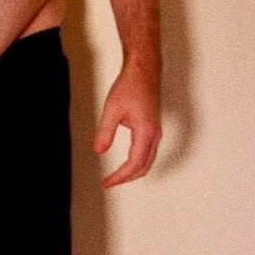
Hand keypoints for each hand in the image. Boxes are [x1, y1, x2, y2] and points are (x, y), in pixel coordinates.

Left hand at [93, 61, 161, 187]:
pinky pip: (148, 152)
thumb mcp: (112, 109)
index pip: (134, 164)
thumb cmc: (129, 86)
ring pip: (148, 161)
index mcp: (146, 132)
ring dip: (133, 172)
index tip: (107, 183)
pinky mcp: (153, 128)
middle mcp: (154, 135)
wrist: (143, 71)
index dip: (120, 177)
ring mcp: (156, 132)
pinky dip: (138, 162)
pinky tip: (126, 163)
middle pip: (144, 167)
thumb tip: (99, 151)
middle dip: (127, 178)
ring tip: (116, 177)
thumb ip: (105, 132)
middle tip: (109, 183)